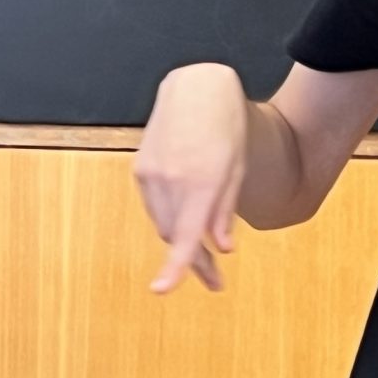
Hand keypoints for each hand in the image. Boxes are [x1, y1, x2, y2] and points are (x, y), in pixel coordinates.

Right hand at [133, 63, 250, 292]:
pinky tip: (186, 217)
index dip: (174, 265)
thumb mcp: (236, 170)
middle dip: (192, 262)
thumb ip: (225, 211)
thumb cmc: (225, 126)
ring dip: (180, 241)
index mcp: (200, 179)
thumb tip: (221, 248)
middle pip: (173, 235)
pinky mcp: (141, 169)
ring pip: (162, 223)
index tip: (162, 289)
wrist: (196, 88)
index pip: (183, 233)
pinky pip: (155, 206)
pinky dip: (170, 218)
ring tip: (203, 255)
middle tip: (215, 281)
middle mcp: (170, 179)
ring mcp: (150, 174)